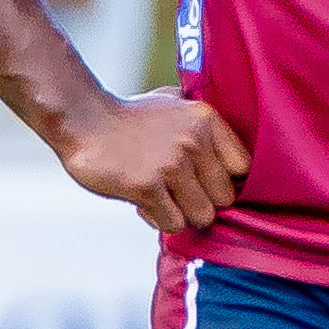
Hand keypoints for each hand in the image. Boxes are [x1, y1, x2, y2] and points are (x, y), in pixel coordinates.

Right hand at [58, 89, 250, 231]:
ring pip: (202, 215)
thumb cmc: (132, 118)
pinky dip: (159, 219)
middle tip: (182, 194)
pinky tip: (145, 202)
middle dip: (204, 201)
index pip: (243, 167)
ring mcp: (171, 164)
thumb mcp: (175, 104)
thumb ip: (204, 126)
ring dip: (183, 214)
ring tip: (164, 198)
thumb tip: (235, 158)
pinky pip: (173, 224)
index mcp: (205, 120)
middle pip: (225, 197)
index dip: (227, 180)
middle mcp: (193, 140)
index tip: (210, 182)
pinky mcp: (147, 187)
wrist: (84, 121)